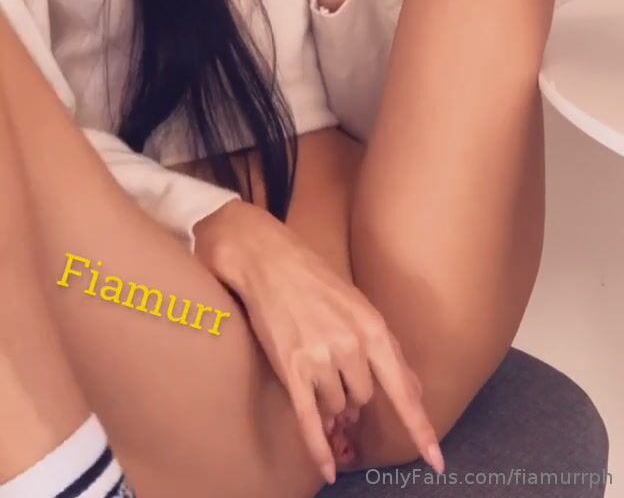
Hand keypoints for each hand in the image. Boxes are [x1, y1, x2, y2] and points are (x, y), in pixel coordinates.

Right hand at [193, 200, 443, 486]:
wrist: (268, 260)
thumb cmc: (316, 282)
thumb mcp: (359, 307)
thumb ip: (386, 349)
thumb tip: (414, 389)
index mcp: (373, 328)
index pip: (402, 389)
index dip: (420, 429)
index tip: (436, 461)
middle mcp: (351, 345)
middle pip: (364, 399)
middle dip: (352, 392)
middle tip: (332, 365)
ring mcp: (321, 357)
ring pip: (337, 407)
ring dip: (328, 398)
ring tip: (311, 361)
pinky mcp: (292, 368)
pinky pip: (309, 420)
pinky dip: (319, 449)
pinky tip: (329, 471)